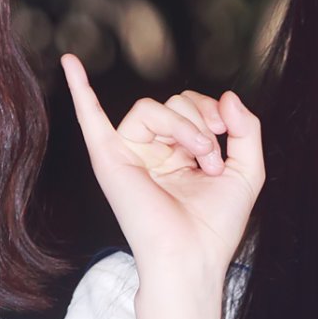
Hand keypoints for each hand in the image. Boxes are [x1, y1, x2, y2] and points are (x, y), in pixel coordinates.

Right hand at [62, 54, 264, 285]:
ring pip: (151, 107)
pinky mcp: (111, 160)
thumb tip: (227, 95)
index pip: (192, 107)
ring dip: (184, 124)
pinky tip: (70, 62)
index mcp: (179, 154)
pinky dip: (79, 90)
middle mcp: (152, 152)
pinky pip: (90, 117)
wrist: (194, 256)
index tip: (229, 138)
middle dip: (201, 122)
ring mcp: (130, 154)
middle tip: (211, 159)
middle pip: (174, 102)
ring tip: (199, 155)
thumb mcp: (247, 170)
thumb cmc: (216, 224)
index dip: (215, 114)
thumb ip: (247, 129)